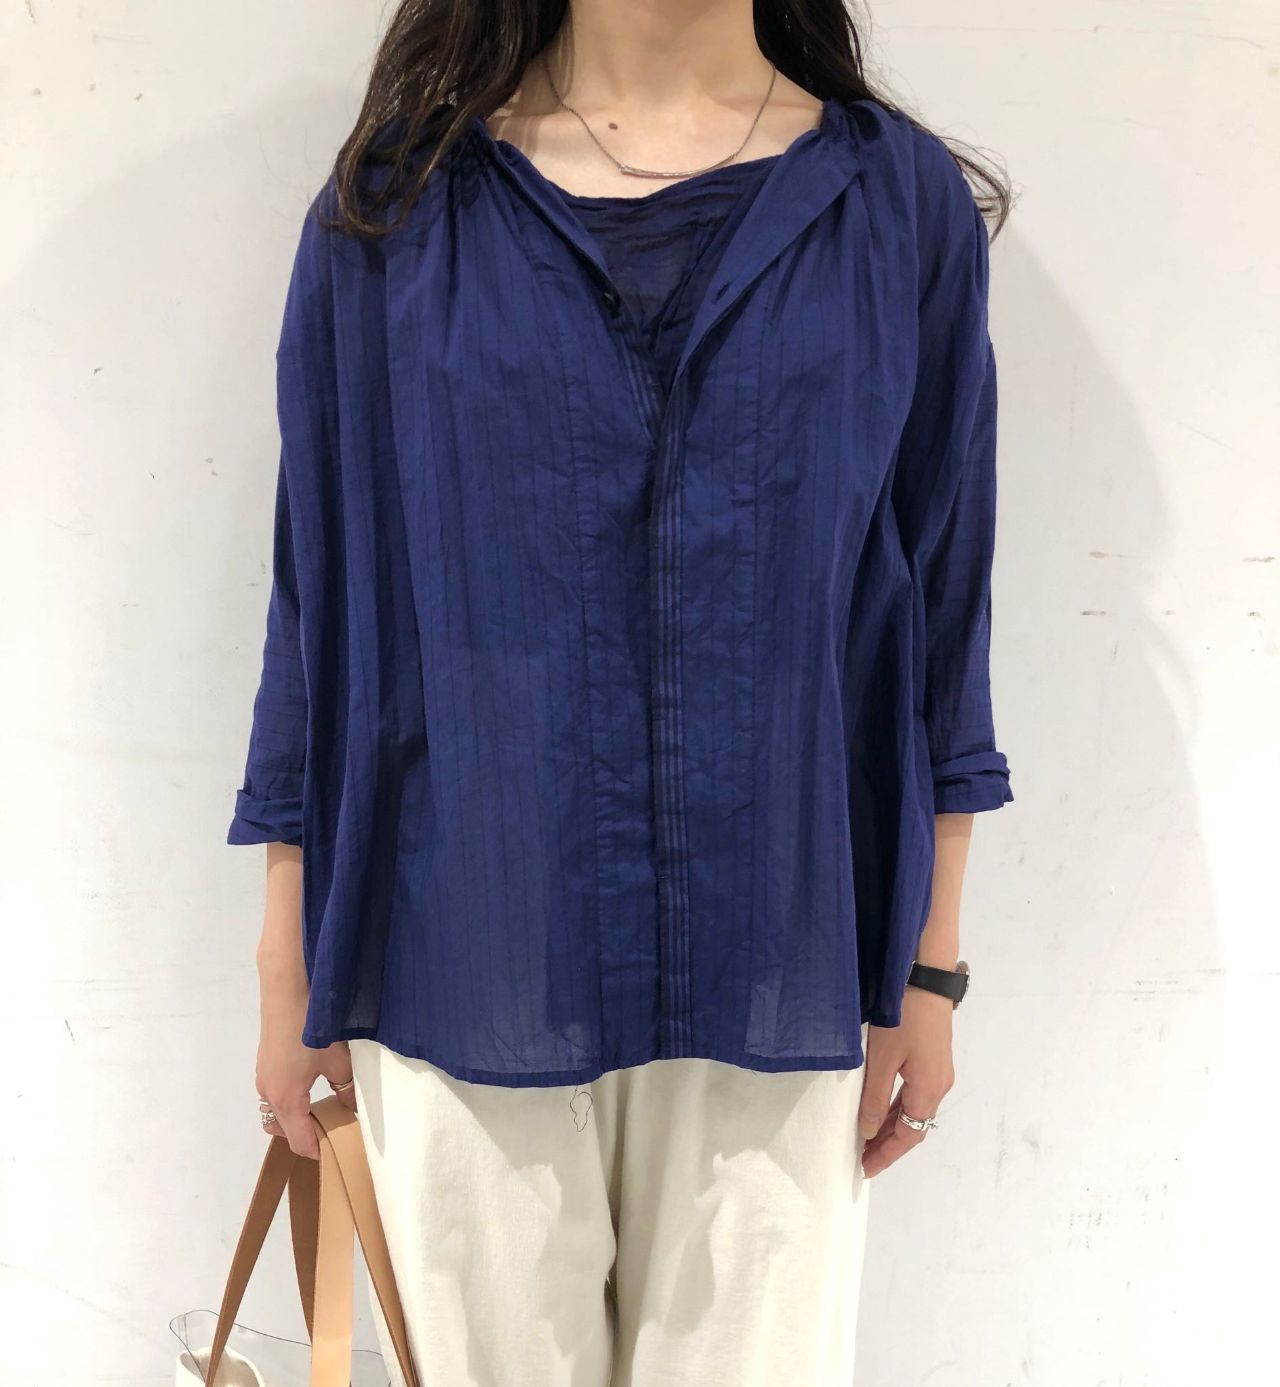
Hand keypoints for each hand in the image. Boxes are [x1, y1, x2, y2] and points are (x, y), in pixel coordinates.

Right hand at [256, 968, 356, 1159]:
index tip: (336, 1154)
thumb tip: (352, 1108)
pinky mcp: (265, 1062)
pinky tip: (310, 1085)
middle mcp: (269, 1093)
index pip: (299, 1141)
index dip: (317, 1151)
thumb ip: (346, 1089)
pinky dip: (289, 1100)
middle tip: (331, 1131)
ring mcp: (263, 1076)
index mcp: (286, 1100)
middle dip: (304, 1136)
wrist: (287, 989)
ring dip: (294, 1117)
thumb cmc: (314, 1028)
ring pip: (276, 1111)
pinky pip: (274, 1094)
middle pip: (283, 1129)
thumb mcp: (339, 1060)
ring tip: (322, 1109)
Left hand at [857, 984, 955, 1177]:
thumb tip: (870, 1132)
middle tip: (862, 1158)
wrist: (925, 977)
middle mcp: (939, 1085)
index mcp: (929, 1090)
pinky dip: (898, 1107)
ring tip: (868, 1139)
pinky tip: (883, 1108)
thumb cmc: (903, 1018)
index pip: (909, 1135)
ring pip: (915, 1110)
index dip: (887, 1154)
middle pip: (915, 1126)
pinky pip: (916, 1094)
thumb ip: (876, 1098)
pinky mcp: (934, 1058)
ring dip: (893, 1126)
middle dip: (889, 1144)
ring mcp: (939, 1071)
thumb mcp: (883, 1059)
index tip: (865, 1169)